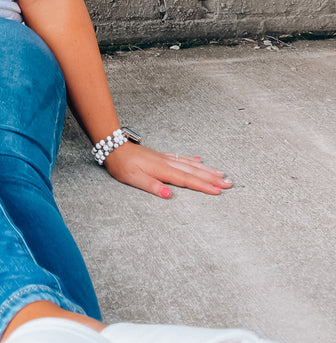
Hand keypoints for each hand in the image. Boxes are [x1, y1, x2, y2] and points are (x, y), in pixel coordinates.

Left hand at [102, 141, 231, 198]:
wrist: (113, 147)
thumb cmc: (122, 165)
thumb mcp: (133, 179)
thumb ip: (152, 186)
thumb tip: (169, 195)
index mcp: (162, 170)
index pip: (187, 180)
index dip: (203, 186)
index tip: (218, 191)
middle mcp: (167, 163)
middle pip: (193, 171)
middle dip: (212, 178)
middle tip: (229, 183)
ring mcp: (165, 158)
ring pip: (190, 164)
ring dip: (207, 169)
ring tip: (221, 173)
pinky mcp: (161, 156)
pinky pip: (182, 158)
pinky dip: (193, 160)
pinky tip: (200, 160)